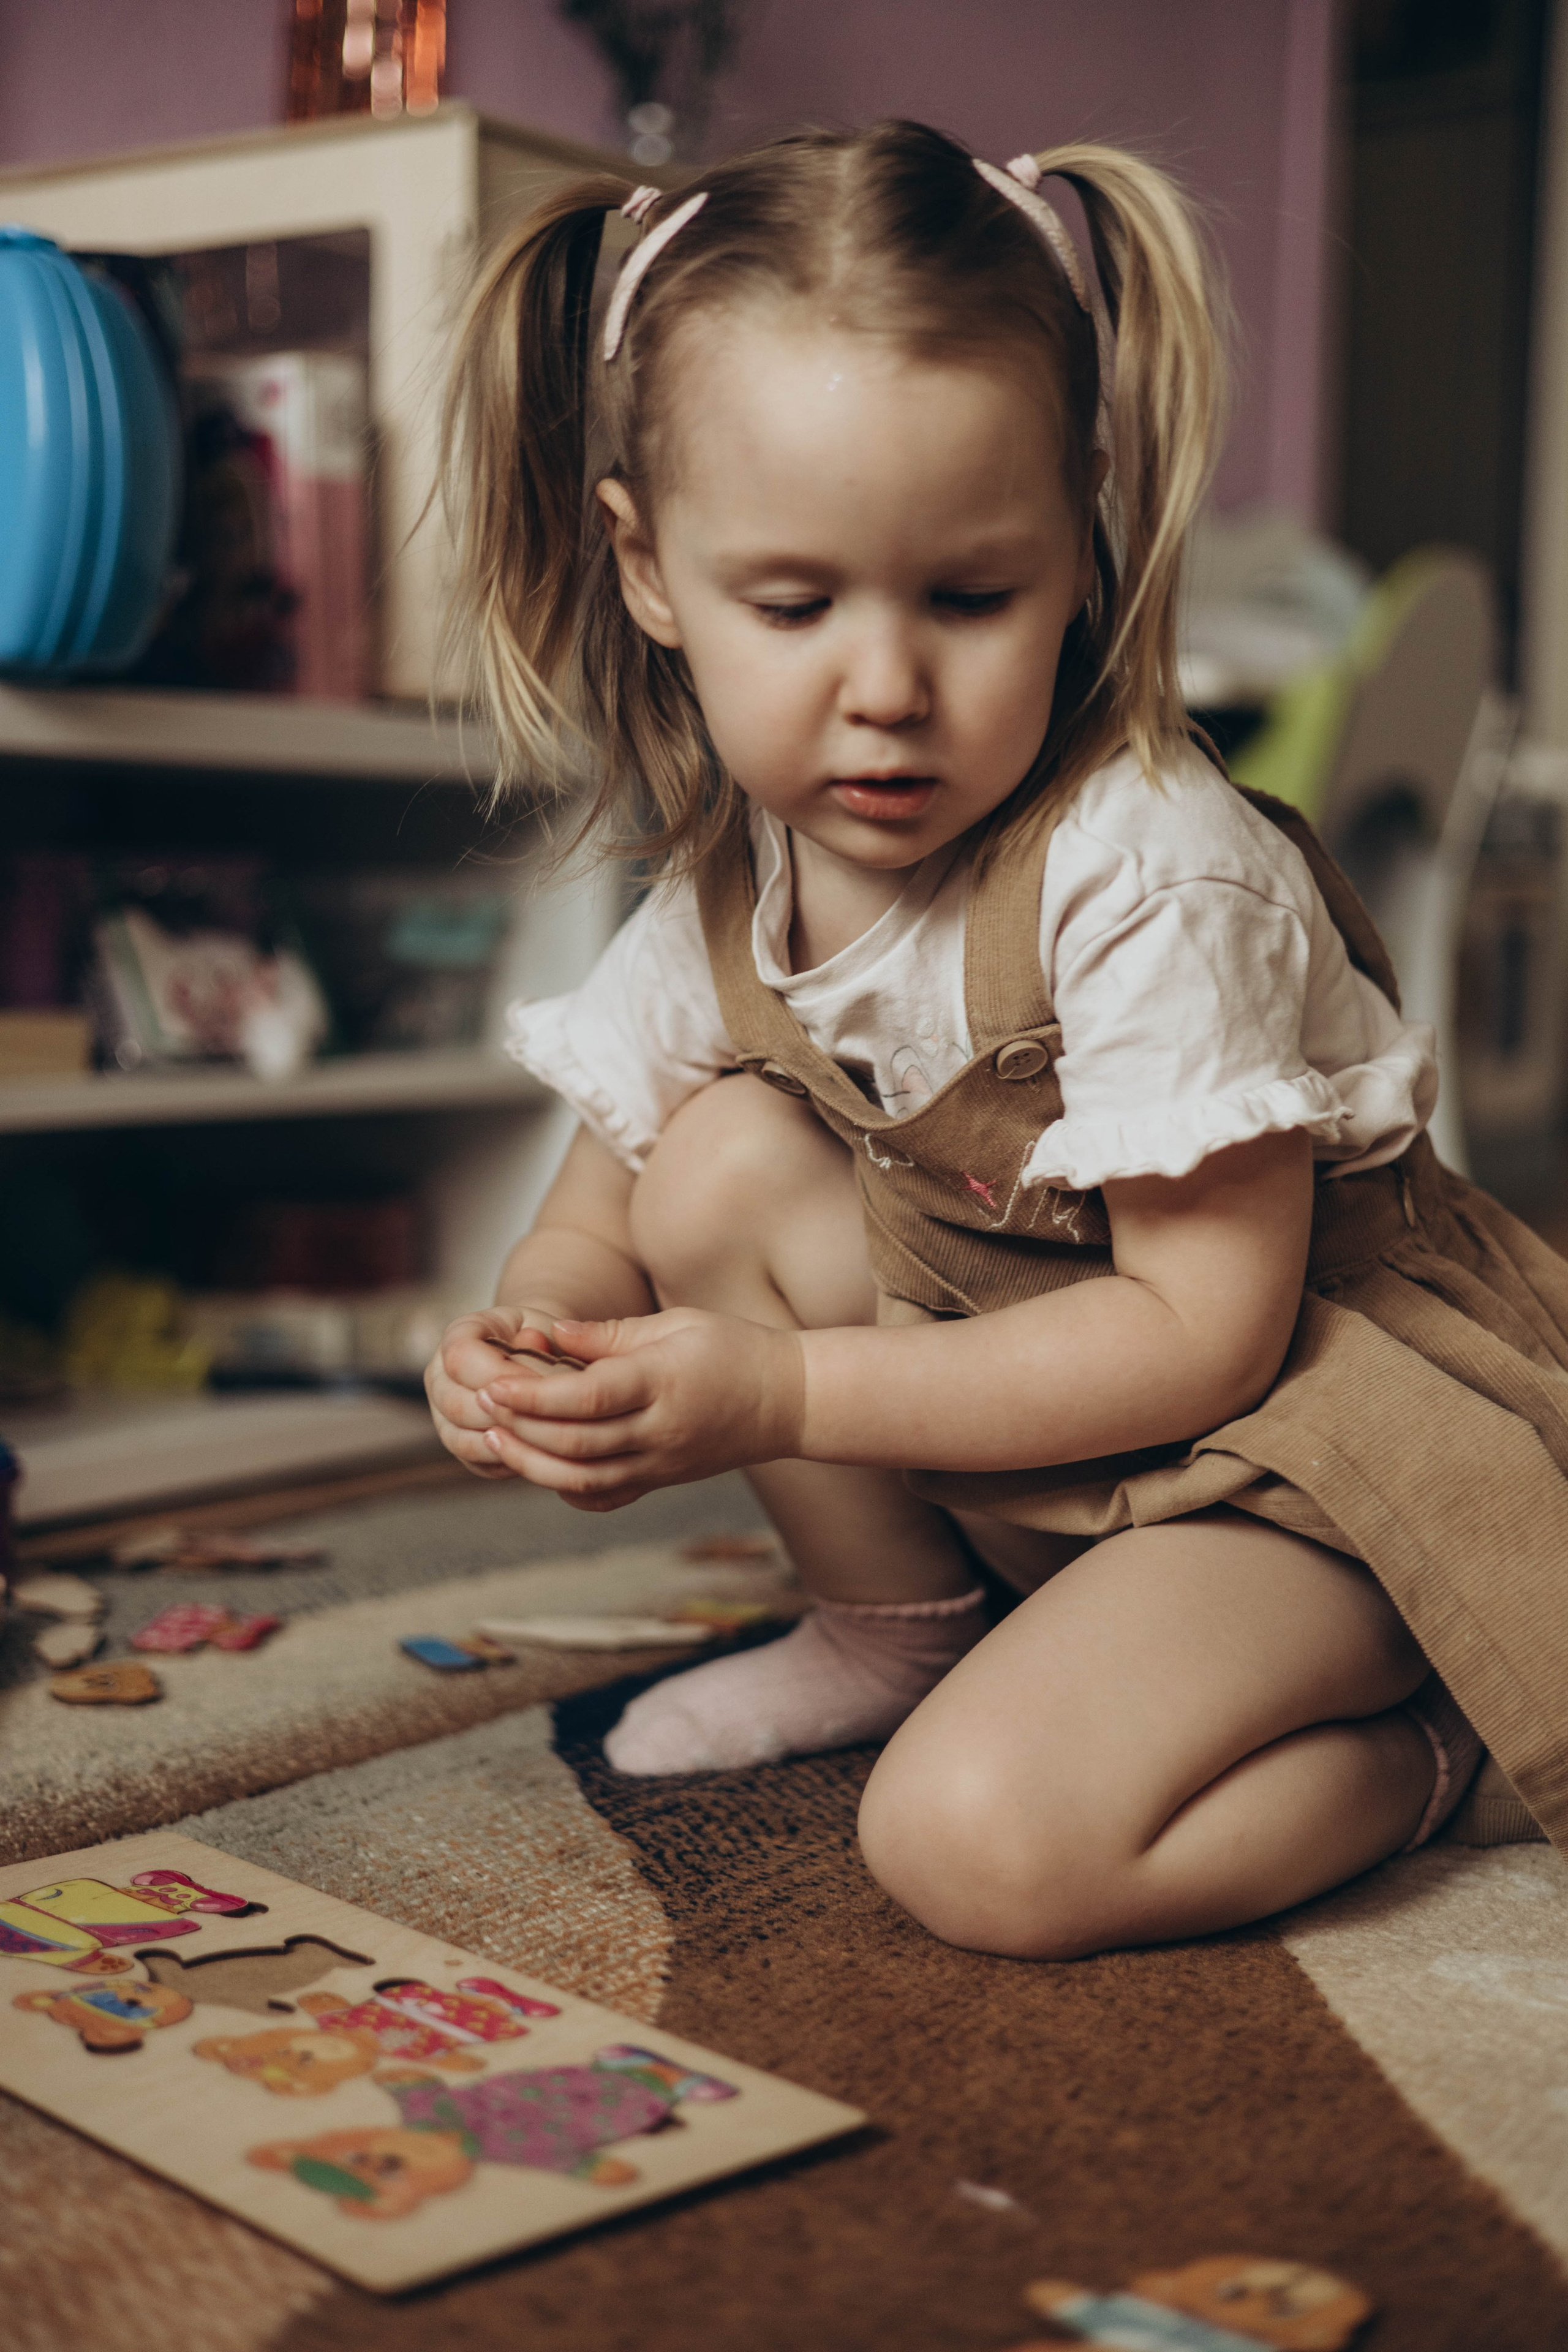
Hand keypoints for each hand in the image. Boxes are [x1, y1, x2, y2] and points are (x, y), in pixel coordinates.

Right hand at [425, 1305, 578, 1479]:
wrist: (540, 1355)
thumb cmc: (542, 1338)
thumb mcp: (544, 1327)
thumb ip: (538, 1336)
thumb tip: (535, 1344)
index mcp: (456, 1336)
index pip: (461, 1359)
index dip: (502, 1376)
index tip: (544, 1386)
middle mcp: (439, 1377)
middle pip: (458, 1405)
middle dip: (507, 1415)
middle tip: (551, 1422)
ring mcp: (443, 1415)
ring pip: (463, 1441)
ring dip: (507, 1443)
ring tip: (546, 1441)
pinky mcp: (460, 1444)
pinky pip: (477, 1463)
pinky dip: (508, 1462)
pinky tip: (537, 1454)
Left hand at [473, 1307, 805, 1509]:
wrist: (788, 1401)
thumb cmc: (732, 1349)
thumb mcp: (675, 1323)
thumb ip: (609, 1334)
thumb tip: (549, 1334)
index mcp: (662, 1383)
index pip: (587, 1398)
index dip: (535, 1395)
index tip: (495, 1383)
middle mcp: (659, 1431)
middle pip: (576, 1442)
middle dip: (522, 1428)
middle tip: (481, 1409)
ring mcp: (662, 1463)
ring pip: (586, 1478)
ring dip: (533, 1463)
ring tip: (496, 1441)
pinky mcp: (663, 1479)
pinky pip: (608, 1497)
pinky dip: (568, 1489)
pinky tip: (540, 1470)